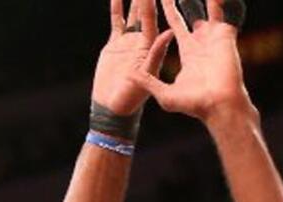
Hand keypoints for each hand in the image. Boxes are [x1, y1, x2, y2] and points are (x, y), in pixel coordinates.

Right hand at [92, 0, 171, 115]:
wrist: (113, 109)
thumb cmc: (132, 98)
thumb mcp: (147, 76)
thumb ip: (156, 55)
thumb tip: (170, 32)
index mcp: (150, 46)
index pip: (153, 18)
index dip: (155, 1)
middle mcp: (142, 41)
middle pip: (145, 12)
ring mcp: (129, 42)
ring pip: (133, 14)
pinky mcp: (115, 46)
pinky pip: (117, 22)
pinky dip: (117, 9)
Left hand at [128, 0, 250, 123]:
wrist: (218, 106)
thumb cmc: (194, 104)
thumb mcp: (164, 93)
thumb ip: (148, 81)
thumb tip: (129, 76)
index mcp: (186, 52)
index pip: (173, 26)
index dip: (166, 12)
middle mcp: (199, 42)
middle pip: (186, 15)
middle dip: (176, 1)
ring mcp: (213, 38)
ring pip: (206, 10)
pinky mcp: (225, 35)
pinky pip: (222, 13)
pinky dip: (218, 2)